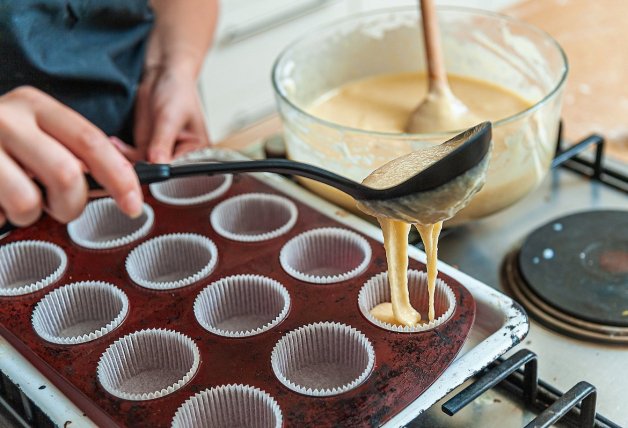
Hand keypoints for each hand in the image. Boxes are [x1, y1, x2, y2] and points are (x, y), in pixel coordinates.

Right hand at [0, 86, 143, 227]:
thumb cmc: (1, 147)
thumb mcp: (37, 136)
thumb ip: (75, 153)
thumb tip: (123, 183)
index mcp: (36, 106)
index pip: (91, 141)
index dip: (120, 177)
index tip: (135, 205)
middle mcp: (6, 117)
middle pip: (66, 175)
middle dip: (71, 204)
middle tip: (60, 207)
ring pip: (29, 201)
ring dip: (31, 216)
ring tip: (18, 203)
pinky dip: (1, 219)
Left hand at [124, 65, 209, 162]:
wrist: (163, 75)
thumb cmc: (177, 91)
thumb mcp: (169, 117)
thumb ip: (162, 143)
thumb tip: (157, 165)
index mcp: (196, 150)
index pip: (178, 168)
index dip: (161, 171)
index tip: (146, 170)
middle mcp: (180, 153)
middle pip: (161, 170)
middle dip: (144, 168)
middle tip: (127, 164)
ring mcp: (161, 150)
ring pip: (144, 165)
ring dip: (129, 159)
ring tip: (117, 148)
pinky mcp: (147, 145)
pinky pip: (134, 156)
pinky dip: (123, 152)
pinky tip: (115, 143)